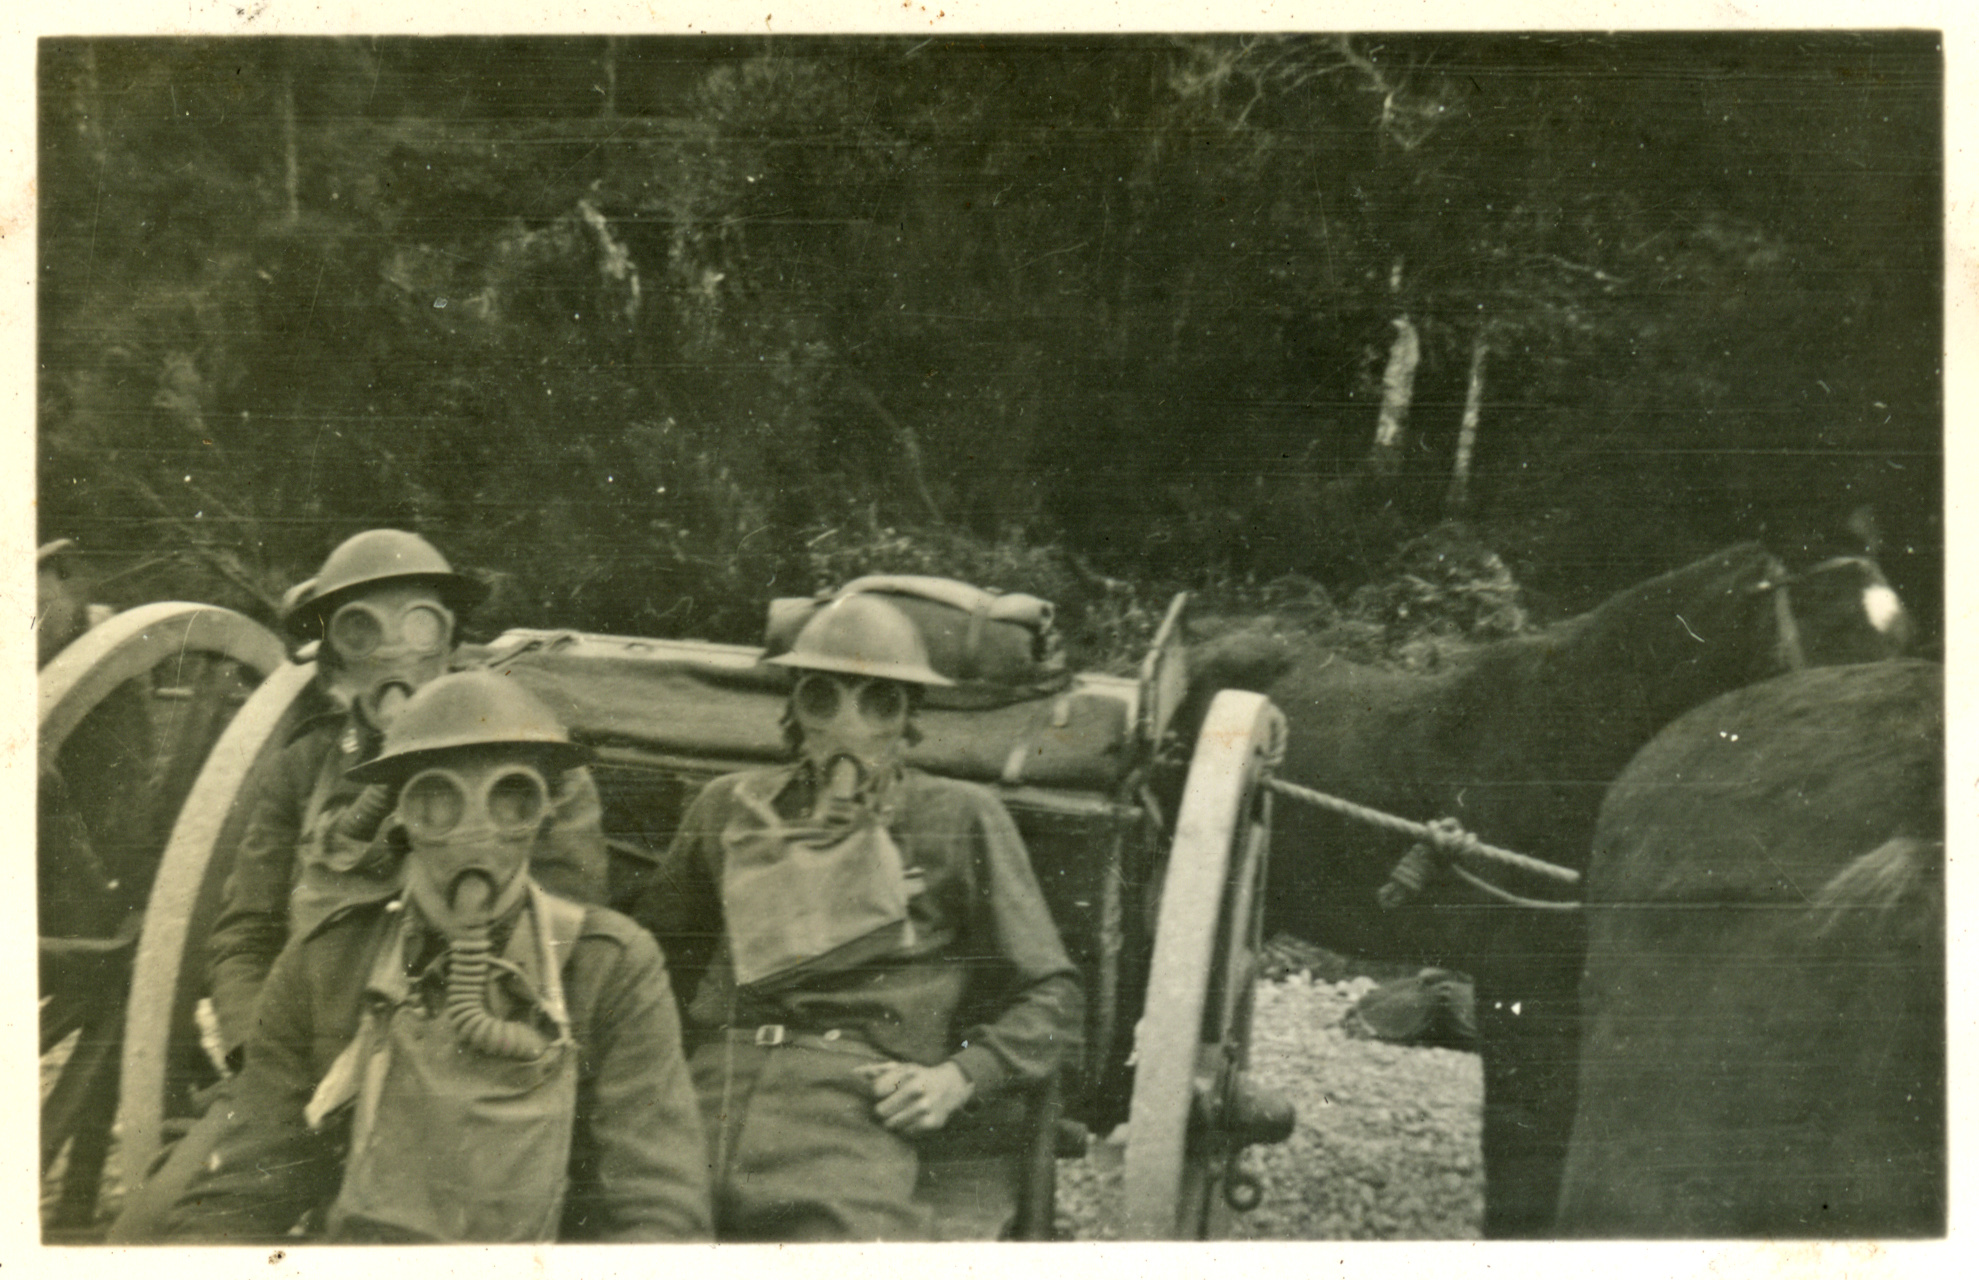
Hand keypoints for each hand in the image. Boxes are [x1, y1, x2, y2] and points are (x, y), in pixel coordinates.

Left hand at [856, 1060, 975, 1133]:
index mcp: (907, 1073)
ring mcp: (924, 1108)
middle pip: (880, 1111)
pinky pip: (904, 1133)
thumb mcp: (902, 1067)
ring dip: (892, 1121)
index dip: (876, 1093)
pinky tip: (911, 1119)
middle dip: (882, 1110)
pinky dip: (905, 1128)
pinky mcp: (931, 1124)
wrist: (951, 1086)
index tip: (882, 1093)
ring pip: (890, 1125)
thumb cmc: (919, 1076)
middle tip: (889, 1106)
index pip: (875, 1090)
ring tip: (900, 1113)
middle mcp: (916, 1090)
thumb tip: (853, 1074)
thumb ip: (877, 1070)